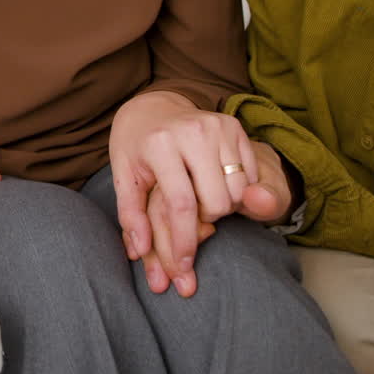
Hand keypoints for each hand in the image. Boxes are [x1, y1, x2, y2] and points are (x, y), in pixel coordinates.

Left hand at [125, 141, 296, 297]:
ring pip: (238, 192)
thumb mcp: (123, 177)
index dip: (184, 241)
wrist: (151, 107)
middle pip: (217, 201)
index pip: (181, 204)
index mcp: (161, 144)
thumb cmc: (134, 148)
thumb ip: (130, 214)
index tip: (183, 267)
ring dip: (221, 205)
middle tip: (189, 212)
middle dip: (205, 220)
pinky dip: (235, 188)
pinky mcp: (235, 126)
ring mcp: (218, 126)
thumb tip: (139, 251)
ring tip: (199, 195)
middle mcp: (193, 131)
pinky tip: (213, 181)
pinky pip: (249, 175)